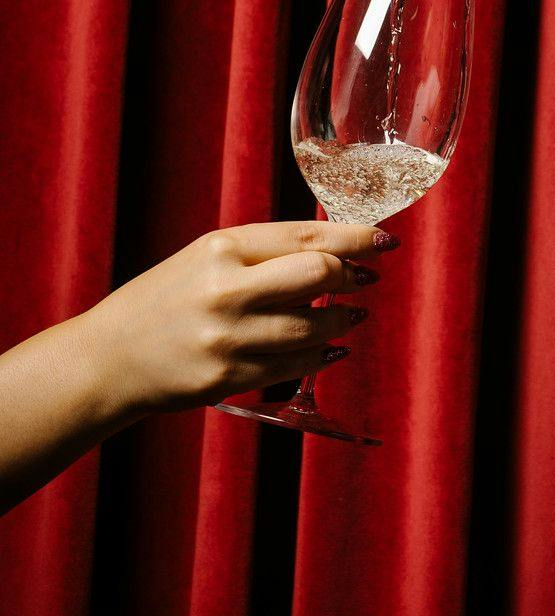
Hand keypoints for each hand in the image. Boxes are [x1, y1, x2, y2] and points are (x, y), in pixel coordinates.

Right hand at [78, 220, 397, 418]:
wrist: (109, 358)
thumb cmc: (166, 298)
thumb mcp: (207, 256)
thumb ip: (266, 250)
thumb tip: (335, 246)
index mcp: (222, 248)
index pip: (307, 236)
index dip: (356, 237)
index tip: (384, 240)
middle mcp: (227, 290)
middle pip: (318, 274)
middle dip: (353, 275)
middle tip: (366, 278)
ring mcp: (229, 338)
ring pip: (313, 326)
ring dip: (344, 319)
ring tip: (352, 314)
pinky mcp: (229, 379)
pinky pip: (296, 367)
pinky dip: (323, 355)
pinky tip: (334, 346)